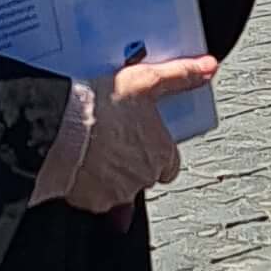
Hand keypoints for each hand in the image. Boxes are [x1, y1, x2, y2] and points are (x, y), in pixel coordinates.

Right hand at [64, 52, 217, 212]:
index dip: (157, 153)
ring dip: (111, 174)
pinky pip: (94, 198)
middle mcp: (144, 178)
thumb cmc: (103, 106)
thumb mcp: (147, 80)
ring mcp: (117, 193)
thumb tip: (208, 67)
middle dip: (132, 162)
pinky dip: (89, 186)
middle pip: (144, 175)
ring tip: (94, 150)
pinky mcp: (92, 202)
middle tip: (114, 139)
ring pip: (119, 189)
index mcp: (162, 154)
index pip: (170, 165)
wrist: (62, 127)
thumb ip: (180, 76)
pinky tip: (79, 165)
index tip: (143, 140)